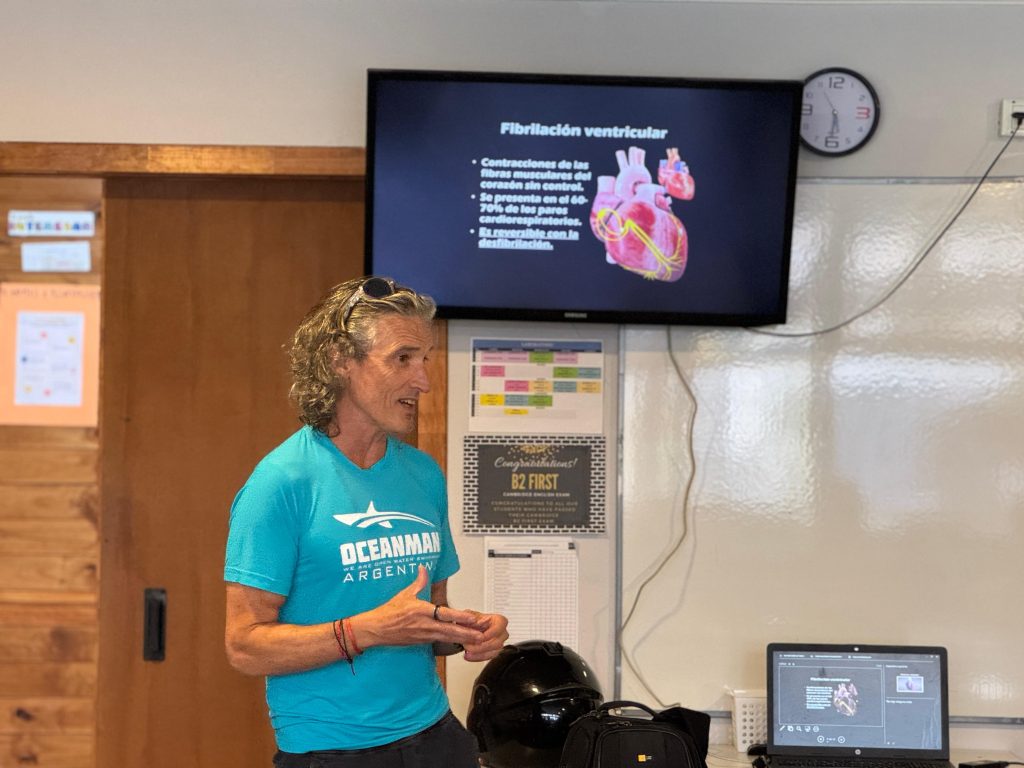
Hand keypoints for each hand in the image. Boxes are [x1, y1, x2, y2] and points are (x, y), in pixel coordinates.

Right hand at [354, 566, 490, 649]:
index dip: (459, 616)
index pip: (444, 613)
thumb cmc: (388, 612)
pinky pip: (440, 641)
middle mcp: (424, 624)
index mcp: (420, 611)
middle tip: (481, 634)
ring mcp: (423, 635)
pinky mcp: (422, 642)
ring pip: (447, 638)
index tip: (472, 617)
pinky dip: (452, 642)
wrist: (376, 630)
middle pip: (449, 630)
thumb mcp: (404, 594)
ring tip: (477, 640)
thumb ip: (418, 582)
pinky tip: (461, 642)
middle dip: (466, 633)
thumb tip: (423, 569)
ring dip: (462, 639)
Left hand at [456, 610, 508, 661]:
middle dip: (481, 646)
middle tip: (468, 646)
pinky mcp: (495, 652)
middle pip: (496, 642)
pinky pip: (488, 657)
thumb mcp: (470, 614)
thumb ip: (472, 617)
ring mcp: (500, 643)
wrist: (470, 627)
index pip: (498, 628)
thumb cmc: (473, 620)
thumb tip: (476, 621)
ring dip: (479, 653)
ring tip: (467, 652)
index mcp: (500, 620)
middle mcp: (502, 632)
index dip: (489, 634)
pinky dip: (477, 657)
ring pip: (493, 652)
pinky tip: (469, 656)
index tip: (479, 638)